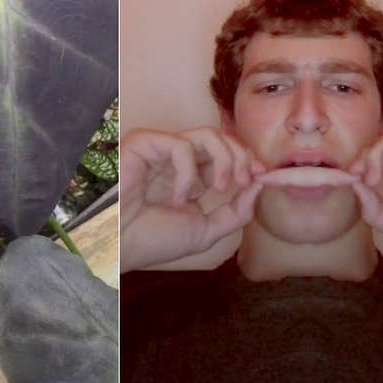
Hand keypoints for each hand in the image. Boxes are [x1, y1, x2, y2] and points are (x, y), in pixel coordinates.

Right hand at [119, 128, 265, 271]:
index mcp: (195, 175)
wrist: (120, 248)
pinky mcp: (145, 144)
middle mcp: (181, 159)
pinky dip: (188, 173)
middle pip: (224, 139)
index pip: (229, 154)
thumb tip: (260, 186)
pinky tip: (179, 198)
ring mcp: (163, 149)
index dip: (249, 160)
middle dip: (243, 157)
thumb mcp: (207, 230)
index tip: (262, 177)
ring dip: (224, 160)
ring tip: (221, 187)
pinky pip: (182, 146)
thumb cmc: (155, 240)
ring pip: (208, 134)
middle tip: (246, 179)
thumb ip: (237, 211)